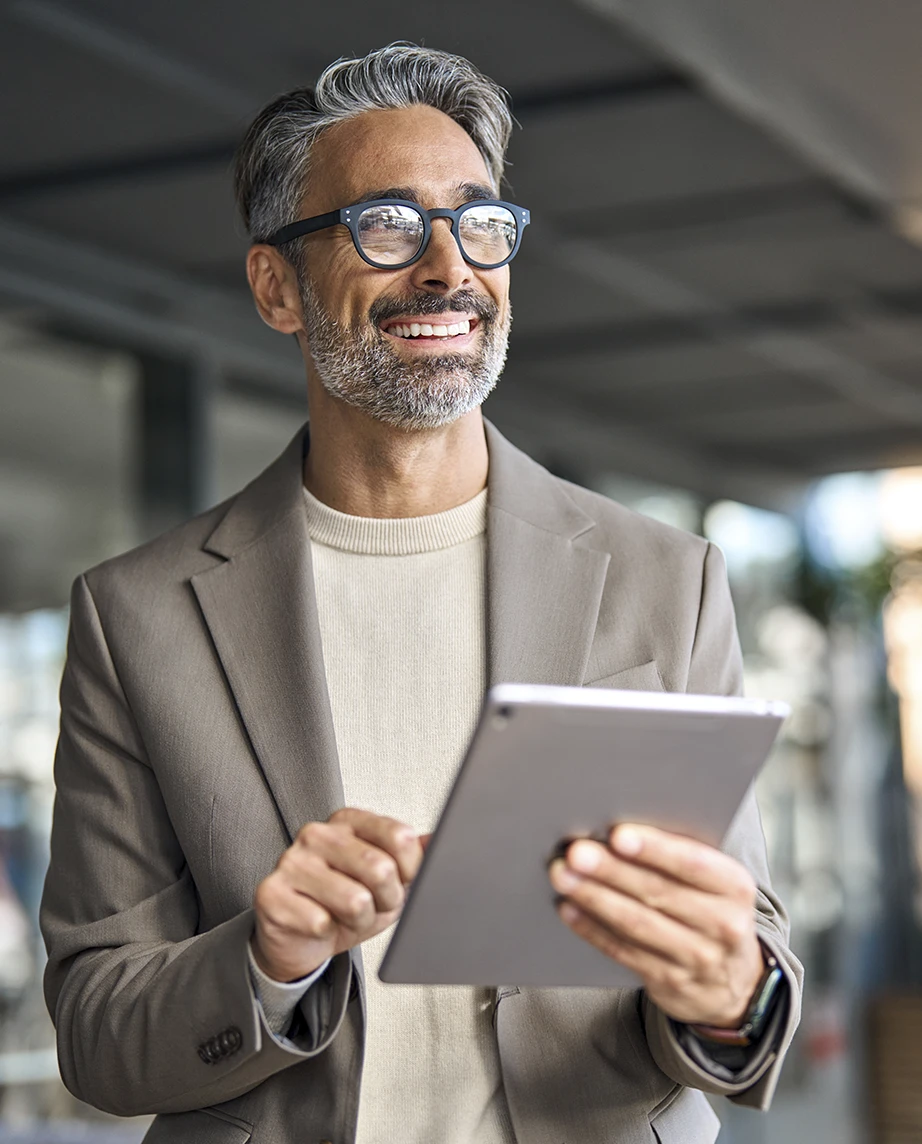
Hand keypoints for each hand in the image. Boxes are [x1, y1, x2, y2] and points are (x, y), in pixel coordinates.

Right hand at [253, 808, 423, 982]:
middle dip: (388, 900)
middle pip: (380, 868)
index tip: (403, 881)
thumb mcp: (389, 879)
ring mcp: (291, 861)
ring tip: (347, 916)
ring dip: (360, 921)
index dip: (412, 871)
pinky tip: (319, 924)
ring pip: (354, 900)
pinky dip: (328, 933)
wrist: (300, 939)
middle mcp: (317, 833)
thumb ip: (416, 856)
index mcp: (348, 821)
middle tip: (375, 905)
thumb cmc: (345, 904)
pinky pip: (321, 923)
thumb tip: (443, 839)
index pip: (399, 836)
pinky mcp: (271, 893)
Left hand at [549, 824, 763, 1026]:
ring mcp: (697, 958)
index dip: (655, 849)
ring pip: (636, 924)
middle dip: (612, 870)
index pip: (693, 863)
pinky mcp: (669, 982)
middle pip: (658, 892)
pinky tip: (569, 909)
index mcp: (735, 887)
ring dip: (595, 897)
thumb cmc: (713, 911)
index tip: (618, 835)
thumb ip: (682, 858)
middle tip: (576, 853)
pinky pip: (624, 951)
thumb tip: (619, 831)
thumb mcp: (718, 884)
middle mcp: (722, 924)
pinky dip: (592, 929)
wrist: (735, 983)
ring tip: (564, 876)